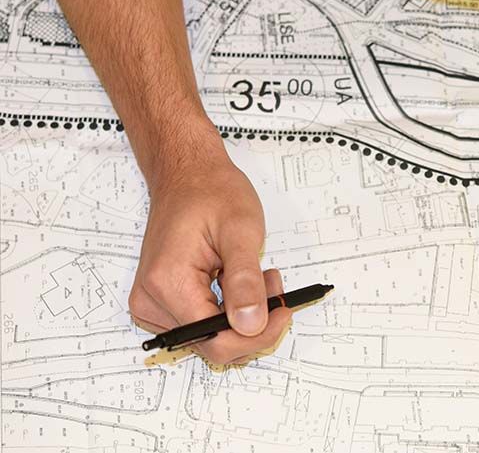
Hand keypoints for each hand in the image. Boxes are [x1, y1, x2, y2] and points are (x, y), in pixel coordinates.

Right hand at [128, 157, 291, 365]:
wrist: (188, 176)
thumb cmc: (211, 193)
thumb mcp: (241, 231)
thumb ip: (246, 282)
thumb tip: (252, 325)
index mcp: (168, 283)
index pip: (216, 341)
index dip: (258, 334)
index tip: (284, 310)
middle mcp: (152, 300)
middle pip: (213, 344)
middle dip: (253, 323)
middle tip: (274, 284)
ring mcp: (154, 304)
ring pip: (210, 338)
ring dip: (243, 317)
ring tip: (259, 276)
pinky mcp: (163, 302)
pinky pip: (202, 324)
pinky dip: (229, 311)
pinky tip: (240, 282)